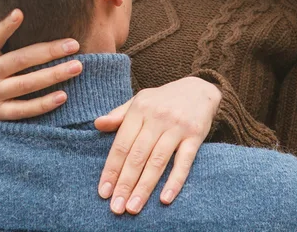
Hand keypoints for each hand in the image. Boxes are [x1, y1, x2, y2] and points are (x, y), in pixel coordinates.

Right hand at [0, 0, 82, 128]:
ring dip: (53, 76)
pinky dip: (42, 105)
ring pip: (27, 85)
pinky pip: (23, 110)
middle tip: (74, 44)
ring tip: (77, 66)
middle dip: (48, 52)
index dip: (5, 26)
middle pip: (20, 61)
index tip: (20, 13)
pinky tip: (63, 96)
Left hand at [94, 76, 221, 214]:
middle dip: (125, 183)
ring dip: (144, 187)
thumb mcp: (140, 101)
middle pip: (138, 155)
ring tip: (133, 207)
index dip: (112, 169)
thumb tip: (97, 124)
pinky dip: (174, 181)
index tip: (103, 191)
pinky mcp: (195, 135)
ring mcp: (177, 126)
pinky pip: (184, 162)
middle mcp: (157, 117)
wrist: (199, 89)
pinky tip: (164, 199)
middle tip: (116, 208)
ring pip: (158, 161)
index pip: (122, 143)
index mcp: (139, 109)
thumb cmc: (163, 100)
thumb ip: (119, 114)